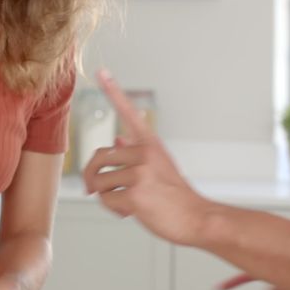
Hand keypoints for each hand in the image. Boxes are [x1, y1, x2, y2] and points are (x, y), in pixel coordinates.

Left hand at [82, 69, 212, 246]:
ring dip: (107, 197)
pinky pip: (107, 200)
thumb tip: (117, 139)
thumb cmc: (176, 196)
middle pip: (99, 157)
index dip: (113, 91)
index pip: (128, 113)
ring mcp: (140, 172)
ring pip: (100, 182)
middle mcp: (145, 153)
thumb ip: (135, 151)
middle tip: (94, 189)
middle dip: (92, 177)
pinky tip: (132, 212)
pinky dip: (114, 210)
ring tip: (127, 202)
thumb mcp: (160, 166)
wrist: (197, 218)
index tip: (101, 71)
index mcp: (150, 144)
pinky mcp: (136, 193)